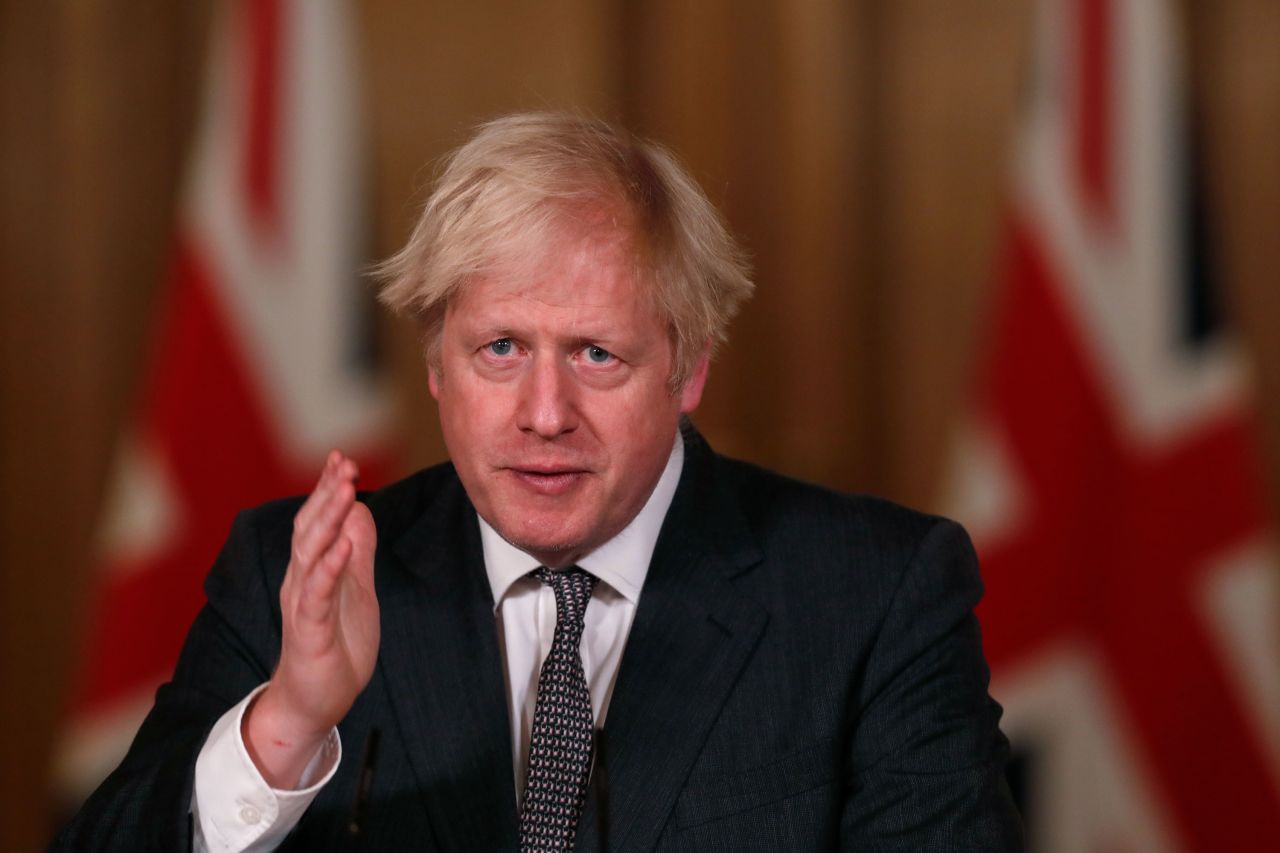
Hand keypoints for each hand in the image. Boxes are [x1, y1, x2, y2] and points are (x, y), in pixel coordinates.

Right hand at [244, 450, 378, 787]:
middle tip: (344, 463)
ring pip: (311, 553)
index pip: (317, 521)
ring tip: (346, 490)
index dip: (327, 489)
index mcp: (312, 569)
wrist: (316, 701)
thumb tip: (361, 511)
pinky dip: (331, 566)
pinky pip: (318, 592)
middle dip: (327, 493)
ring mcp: (303, 604)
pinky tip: (344, 544)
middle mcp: (301, 580)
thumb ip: (357, 552)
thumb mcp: (356, 591)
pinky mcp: (310, 630)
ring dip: (328, 519)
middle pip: (310, 528)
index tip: (342, 458)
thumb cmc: (336, 644)